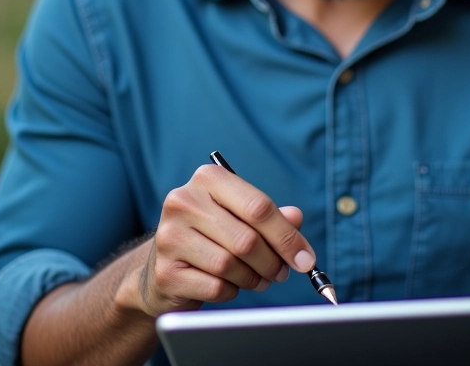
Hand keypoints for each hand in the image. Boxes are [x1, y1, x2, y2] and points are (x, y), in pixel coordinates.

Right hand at [131, 164, 316, 316]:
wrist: (163, 267)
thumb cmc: (212, 236)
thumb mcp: (240, 217)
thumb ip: (270, 216)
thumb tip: (297, 219)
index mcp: (208, 178)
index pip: (259, 207)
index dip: (287, 236)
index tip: (306, 259)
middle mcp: (184, 201)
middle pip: (247, 239)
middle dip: (273, 261)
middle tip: (282, 272)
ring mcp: (169, 236)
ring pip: (231, 265)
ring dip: (254, 278)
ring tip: (258, 279)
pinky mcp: (165, 272)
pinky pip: (214, 287)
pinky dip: (231, 291)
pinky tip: (230, 285)